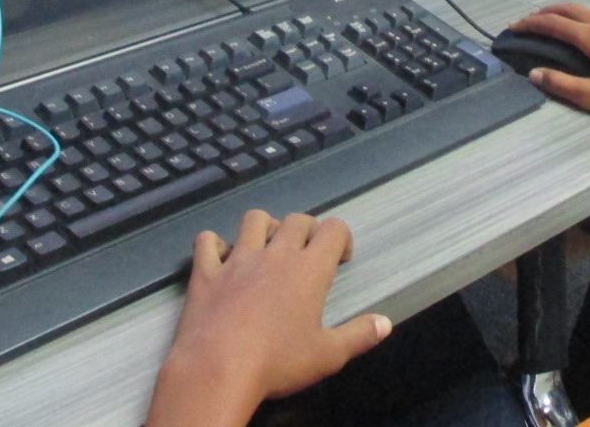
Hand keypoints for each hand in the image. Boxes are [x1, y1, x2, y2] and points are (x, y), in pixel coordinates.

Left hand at [151, 210, 392, 426]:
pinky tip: (222, 257)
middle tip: (308, 252)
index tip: (340, 258)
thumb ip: (360, 335)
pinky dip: (215, 243)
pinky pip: (206, 241)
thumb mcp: (329, 355)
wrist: (217, 369)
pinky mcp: (204, 272)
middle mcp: (273, 256)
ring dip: (265, 226)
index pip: (333, 229)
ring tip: (269, 247)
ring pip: (253, 220)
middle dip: (307, 229)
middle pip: (295, 220)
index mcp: (308, 271)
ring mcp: (236, 261)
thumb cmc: (278, 363)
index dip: (341, 238)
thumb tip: (385, 323)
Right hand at [508, 3, 589, 123]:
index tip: (513, 27)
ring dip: (564, 13)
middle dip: (545, 12)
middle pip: (569, 9)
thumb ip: (560, 84)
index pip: (554, 23)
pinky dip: (583, 19)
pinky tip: (587, 32)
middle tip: (528, 21)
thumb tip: (534, 73)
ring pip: (587, 11)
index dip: (530, 24)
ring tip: (552, 23)